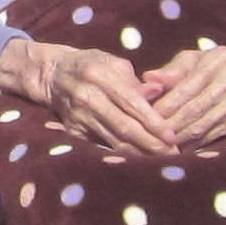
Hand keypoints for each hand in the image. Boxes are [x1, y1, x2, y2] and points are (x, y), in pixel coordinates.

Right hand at [0, 35, 180, 160]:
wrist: (52, 74)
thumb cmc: (92, 65)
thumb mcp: (114, 63)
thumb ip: (137, 81)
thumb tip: (159, 92)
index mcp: (101, 76)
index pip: (131, 103)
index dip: (153, 122)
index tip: (172, 136)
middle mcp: (87, 97)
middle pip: (123, 126)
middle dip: (150, 144)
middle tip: (173, 155)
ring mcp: (78, 116)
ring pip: (113, 140)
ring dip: (139, 153)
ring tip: (161, 161)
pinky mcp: (72, 130)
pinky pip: (101, 146)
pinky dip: (121, 155)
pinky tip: (139, 160)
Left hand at [139, 39, 225, 150]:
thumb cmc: (214, 65)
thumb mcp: (194, 59)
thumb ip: (171, 70)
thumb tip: (148, 78)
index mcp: (217, 62)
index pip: (185, 88)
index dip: (164, 105)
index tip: (146, 117)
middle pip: (193, 110)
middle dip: (169, 125)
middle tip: (149, 135)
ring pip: (202, 126)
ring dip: (179, 139)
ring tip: (160, 144)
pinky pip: (212, 136)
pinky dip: (193, 144)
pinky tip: (178, 148)